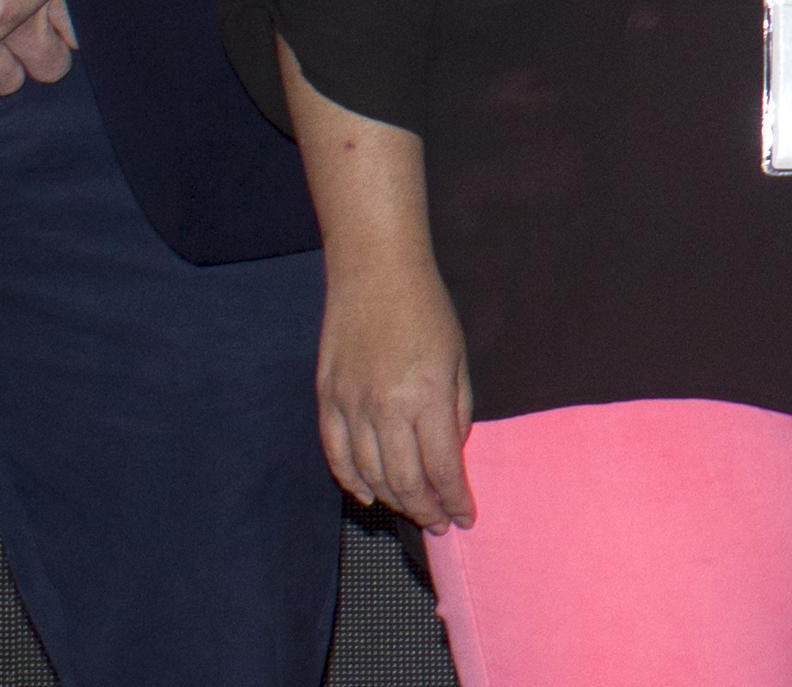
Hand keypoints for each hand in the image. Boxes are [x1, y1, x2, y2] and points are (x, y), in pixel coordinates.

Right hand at [316, 249, 474, 528]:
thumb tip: (450, 456)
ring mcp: (351, 404)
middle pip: (405, 482)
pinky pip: (336, 454)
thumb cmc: (426, 309)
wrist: (375, 269)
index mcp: (427, 396)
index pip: (442, 469)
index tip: (464, 516)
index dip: (454, 500)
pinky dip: (352, 482)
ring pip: (370, 475)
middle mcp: (386, 407)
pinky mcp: (326, 397)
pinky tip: (369, 495)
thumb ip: (457, 412)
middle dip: (426, 510)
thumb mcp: (458, 359)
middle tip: (438, 522)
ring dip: (394, 501)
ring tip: (412, 509)